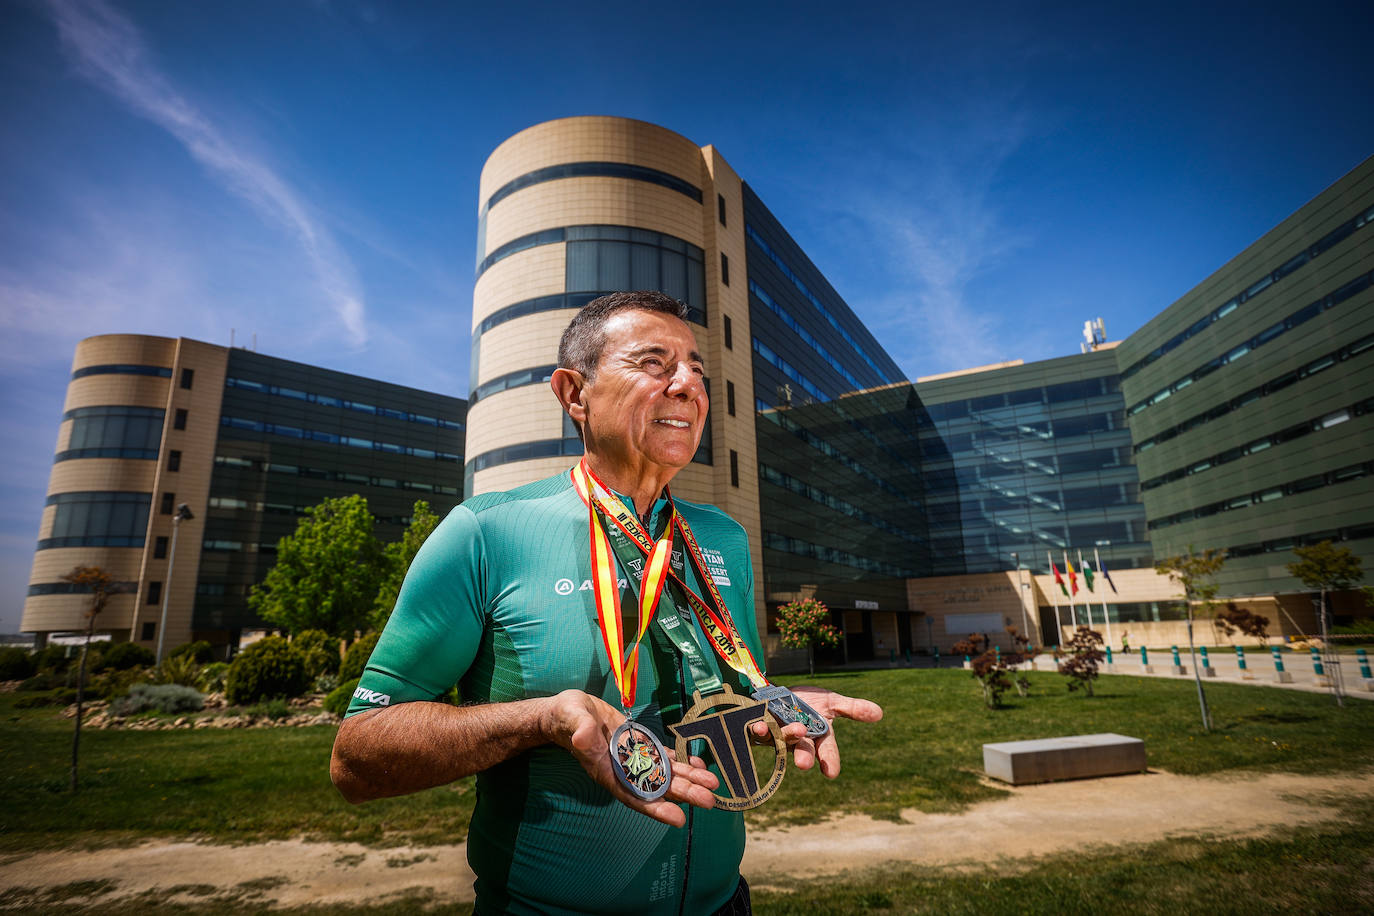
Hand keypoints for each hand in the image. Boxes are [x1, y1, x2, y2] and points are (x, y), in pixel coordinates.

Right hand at [544, 689, 718, 826]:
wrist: (568, 712)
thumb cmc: (566, 718)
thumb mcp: (571, 719)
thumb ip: (580, 730)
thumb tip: (583, 738)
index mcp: (606, 771)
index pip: (633, 795)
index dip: (655, 808)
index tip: (678, 819)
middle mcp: (624, 770)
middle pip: (657, 787)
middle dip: (683, 794)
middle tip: (709, 800)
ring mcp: (634, 758)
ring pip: (665, 773)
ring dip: (689, 779)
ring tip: (713, 784)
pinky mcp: (640, 745)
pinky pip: (664, 757)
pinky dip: (682, 762)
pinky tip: (700, 765)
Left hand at [751, 686, 882, 777]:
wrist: (776, 693)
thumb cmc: (806, 703)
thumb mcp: (830, 702)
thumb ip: (852, 709)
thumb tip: (879, 713)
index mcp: (817, 736)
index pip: (826, 751)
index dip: (829, 761)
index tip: (832, 773)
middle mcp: (798, 739)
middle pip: (802, 750)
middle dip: (804, 756)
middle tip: (804, 764)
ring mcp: (778, 734)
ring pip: (781, 739)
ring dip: (786, 736)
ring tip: (794, 731)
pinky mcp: (760, 727)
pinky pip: (758, 730)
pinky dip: (758, 729)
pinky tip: (758, 726)